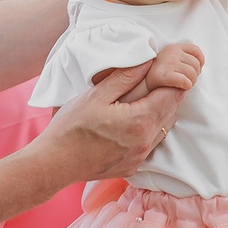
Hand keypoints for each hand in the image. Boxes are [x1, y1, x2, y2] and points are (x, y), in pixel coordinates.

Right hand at [37, 64, 182, 182]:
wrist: (55, 163)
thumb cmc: (71, 127)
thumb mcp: (96, 95)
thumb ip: (125, 77)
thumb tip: (148, 61)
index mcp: (139, 121)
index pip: (173, 96)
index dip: (172, 81)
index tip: (163, 73)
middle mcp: (145, 142)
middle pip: (171, 112)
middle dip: (167, 95)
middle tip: (153, 82)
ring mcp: (139, 157)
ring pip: (163, 130)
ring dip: (158, 114)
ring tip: (142, 101)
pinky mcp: (132, 167)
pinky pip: (150, 145)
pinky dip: (148, 131)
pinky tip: (131, 123)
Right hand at [141, 41, 204, 93]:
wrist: (141, 84)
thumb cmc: (160, 74)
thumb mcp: (171, 60)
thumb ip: (183, 59)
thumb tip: (199, 66)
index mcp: (174, 48)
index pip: (196, 50)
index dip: (200, 61)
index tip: (195, 70)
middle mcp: (171, 53)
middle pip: (196, 64)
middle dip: (195, 75)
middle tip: (186, 80)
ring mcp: (168, 63)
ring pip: (193, 73)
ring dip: (191, 82)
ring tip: (183, 85)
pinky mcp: (164, 75)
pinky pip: (185, 81)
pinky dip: (186, 86)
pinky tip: (180, 87)